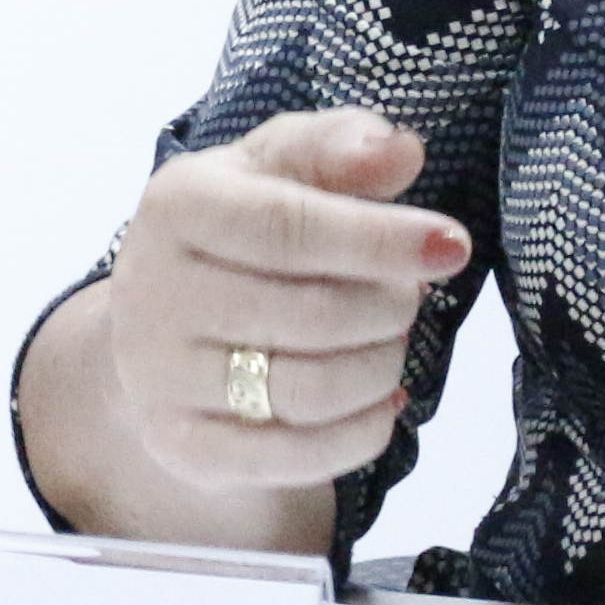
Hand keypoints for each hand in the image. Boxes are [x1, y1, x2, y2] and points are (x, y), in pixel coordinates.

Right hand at [93, 109, 473, 494]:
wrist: (159, 326)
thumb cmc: (238, 232)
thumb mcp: (279, 168)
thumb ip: (339, 148)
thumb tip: (403, 152)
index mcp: (176, 205)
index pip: (288, 227)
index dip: (378, 239)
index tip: (451, 246)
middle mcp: (152, 291)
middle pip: (311, 314)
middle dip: (389, 307)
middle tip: (410, 296)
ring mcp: (160, 378)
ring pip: (308, 391)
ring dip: (380, 367)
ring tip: (391, 342)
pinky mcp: (181, 445)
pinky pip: (296, 457)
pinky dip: (362, 431)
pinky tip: (380, 399)